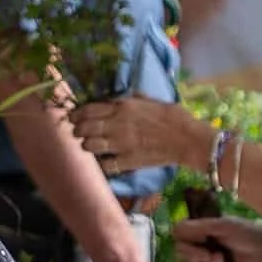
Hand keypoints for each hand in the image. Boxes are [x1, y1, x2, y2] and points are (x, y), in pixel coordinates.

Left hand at [69, 98, 211, 176]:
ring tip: (91, 147)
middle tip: (79, 133)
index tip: (72, 118)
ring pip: (88, 145)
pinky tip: (106, 161)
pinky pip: (104, 164)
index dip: (75, 115)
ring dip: (87, 146)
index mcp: (123, 107)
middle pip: (83, 128)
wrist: (189, 139)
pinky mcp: (127, 160)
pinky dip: (102, 164)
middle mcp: (117, 124)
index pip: (88, 110)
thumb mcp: (153, 101)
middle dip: (77, 131)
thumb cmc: (175, 118)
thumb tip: (121, 97)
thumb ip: (134, 99)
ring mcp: (121, 144)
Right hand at [175, 217, 261, 261]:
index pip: (178, 233)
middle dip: (194, 255)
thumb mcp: (224, 225)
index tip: (199, 240)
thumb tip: (175, 231)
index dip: (184, 239)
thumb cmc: (248, 234)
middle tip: (211, 255)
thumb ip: (199, 227)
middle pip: (179, 251)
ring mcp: (204, 260)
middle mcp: (199, 245)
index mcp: (200, 230)